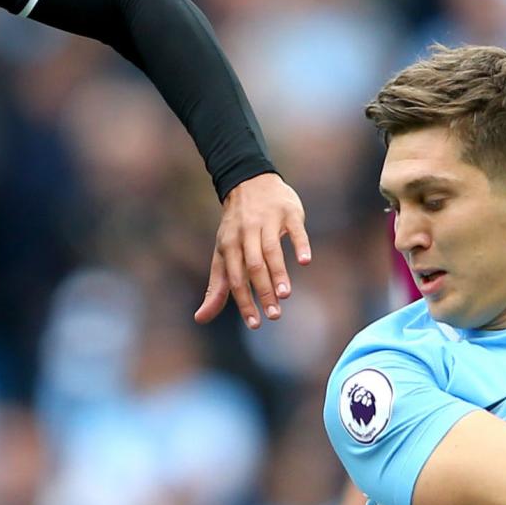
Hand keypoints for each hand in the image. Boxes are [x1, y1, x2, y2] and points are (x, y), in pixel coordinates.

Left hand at [196, 171, 312, 330]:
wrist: (249, 181)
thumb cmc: (236, 227)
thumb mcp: (222, 254)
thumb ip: (216, 287)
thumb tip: (200, 318)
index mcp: (229, 245)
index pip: (235, 279)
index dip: (244, 302)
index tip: (255, 324)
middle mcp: (247, 233)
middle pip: (254, 267)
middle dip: (262, 292)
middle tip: (274, 316)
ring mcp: (268, 221)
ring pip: (272, 250)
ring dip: (279, 273)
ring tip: (285, 295)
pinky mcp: (289, 212)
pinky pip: (295, 230)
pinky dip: (300, 245)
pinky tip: (305, 261)